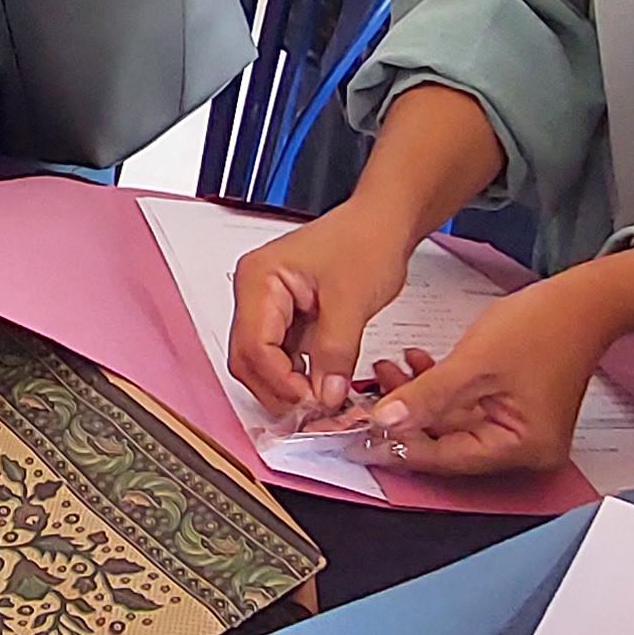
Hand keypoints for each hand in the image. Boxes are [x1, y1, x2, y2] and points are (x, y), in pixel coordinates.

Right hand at [226, 208, 419, 419]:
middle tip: (314, 412)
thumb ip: (335, 351)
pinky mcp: (287, 317)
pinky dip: (300, 377)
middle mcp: (255, 292)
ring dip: (289, 387)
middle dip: (279, 390)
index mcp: (259, 278)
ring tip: (322, 404)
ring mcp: (268, 305)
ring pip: (263, 363)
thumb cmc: (367, 239)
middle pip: (248, 359)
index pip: (253, 345)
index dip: (280, 381)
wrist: (385, 222)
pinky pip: (283, 357)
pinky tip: (323, 388)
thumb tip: (324, 395)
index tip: (312, 402)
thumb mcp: (353, 299)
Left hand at [353, 265, 633, 475]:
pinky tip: (415, 364)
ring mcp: (518, 430)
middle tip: (366, 398)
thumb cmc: (546, 326)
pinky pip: (465, 408)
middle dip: (404, 417)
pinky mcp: (512, 410)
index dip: (397, 445)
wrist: (583, 299)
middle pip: (446, 444)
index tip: (358, 435)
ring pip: (450, 423)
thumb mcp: (472, 363)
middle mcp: (523, 450)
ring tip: (386, 370)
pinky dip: (439, 389)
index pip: (445, 458)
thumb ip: (425, 396)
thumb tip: (384, 421)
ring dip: (418, 397)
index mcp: (521, 449)